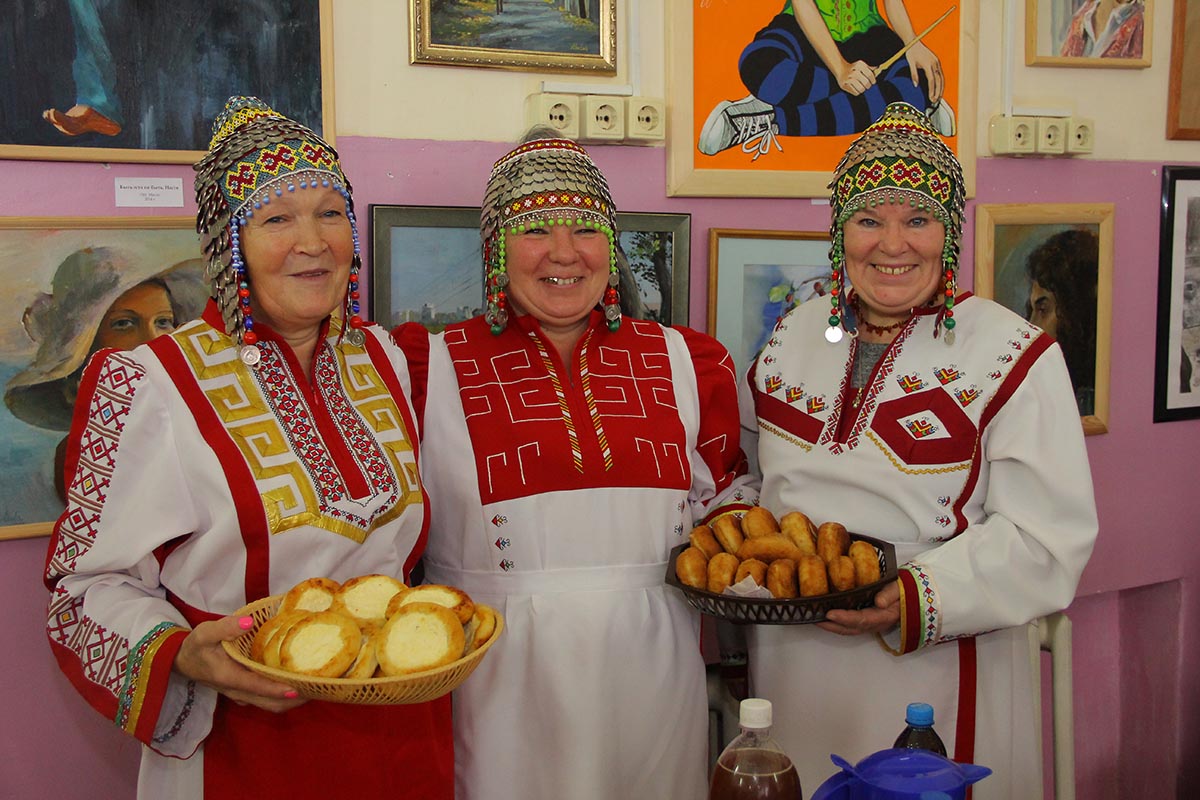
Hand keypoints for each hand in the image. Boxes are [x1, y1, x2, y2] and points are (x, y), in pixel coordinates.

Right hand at [174, 615, 306, 712]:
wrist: (181, 661)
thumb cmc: (196, 646)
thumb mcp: (206, 632)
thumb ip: (226, 627)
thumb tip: (249, 623)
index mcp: (229, 677)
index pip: (258, 687)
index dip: (278, 690)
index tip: (299, 689)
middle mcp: (237, 690)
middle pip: (269, 703)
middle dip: (292, 700)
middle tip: (316, 689)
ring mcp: (240, 694)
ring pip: (268, 705)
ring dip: (289, 701)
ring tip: (312, 688)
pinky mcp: (243, 692)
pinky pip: (265, 700)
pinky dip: (281, 696)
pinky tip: (295, 683)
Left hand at [816, 580, 899, 635]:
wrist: (909, 596)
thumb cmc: (902, 590)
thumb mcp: (898, 589)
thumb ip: (889, 594)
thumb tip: (879, 602)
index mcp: (884, 616)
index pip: (862, 619)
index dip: (845, 618)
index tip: (830, 614)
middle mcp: (876, 624)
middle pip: (851, 628)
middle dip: (832, 626)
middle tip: (815, 620)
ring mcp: (871, 625)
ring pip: (849, 629)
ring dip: (832, 627)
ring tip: (816, 620)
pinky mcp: (866, 622)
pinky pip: (850, 625)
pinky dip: (837, 624)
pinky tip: (826, 618)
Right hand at [836, 59, 875, 95]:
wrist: (840, 69)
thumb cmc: (854, 68)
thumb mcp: (862, 65)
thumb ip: (870, 67)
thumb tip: (877, 68)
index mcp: (859, 65)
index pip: (869, 74)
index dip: (873, 79)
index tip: (873, 82)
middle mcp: (853, 71)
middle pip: (866, 83)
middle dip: (868, 85)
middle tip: (868, 85)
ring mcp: (848, 79)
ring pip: (861, 89)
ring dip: (863, 89)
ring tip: (862, 87)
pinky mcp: (844, 85)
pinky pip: (855, 92)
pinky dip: (857, 92)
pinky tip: (856, 88)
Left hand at [904, 43, 943, 105]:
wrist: (914, 42)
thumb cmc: (911, 52)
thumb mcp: (910, 63)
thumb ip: (913, 74)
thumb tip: (916, 85)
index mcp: (928, 64)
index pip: (931, 80)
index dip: (931, 90)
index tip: (930, 98)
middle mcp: (934, 63)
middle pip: (939, 80)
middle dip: (938, 91)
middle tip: (935, 101)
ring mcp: (936, 62)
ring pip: (941, 77)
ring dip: (941, 88)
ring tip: (938, 97)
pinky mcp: (936, 62)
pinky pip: (940, 74)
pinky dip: (941, 82)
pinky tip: (939, 88)